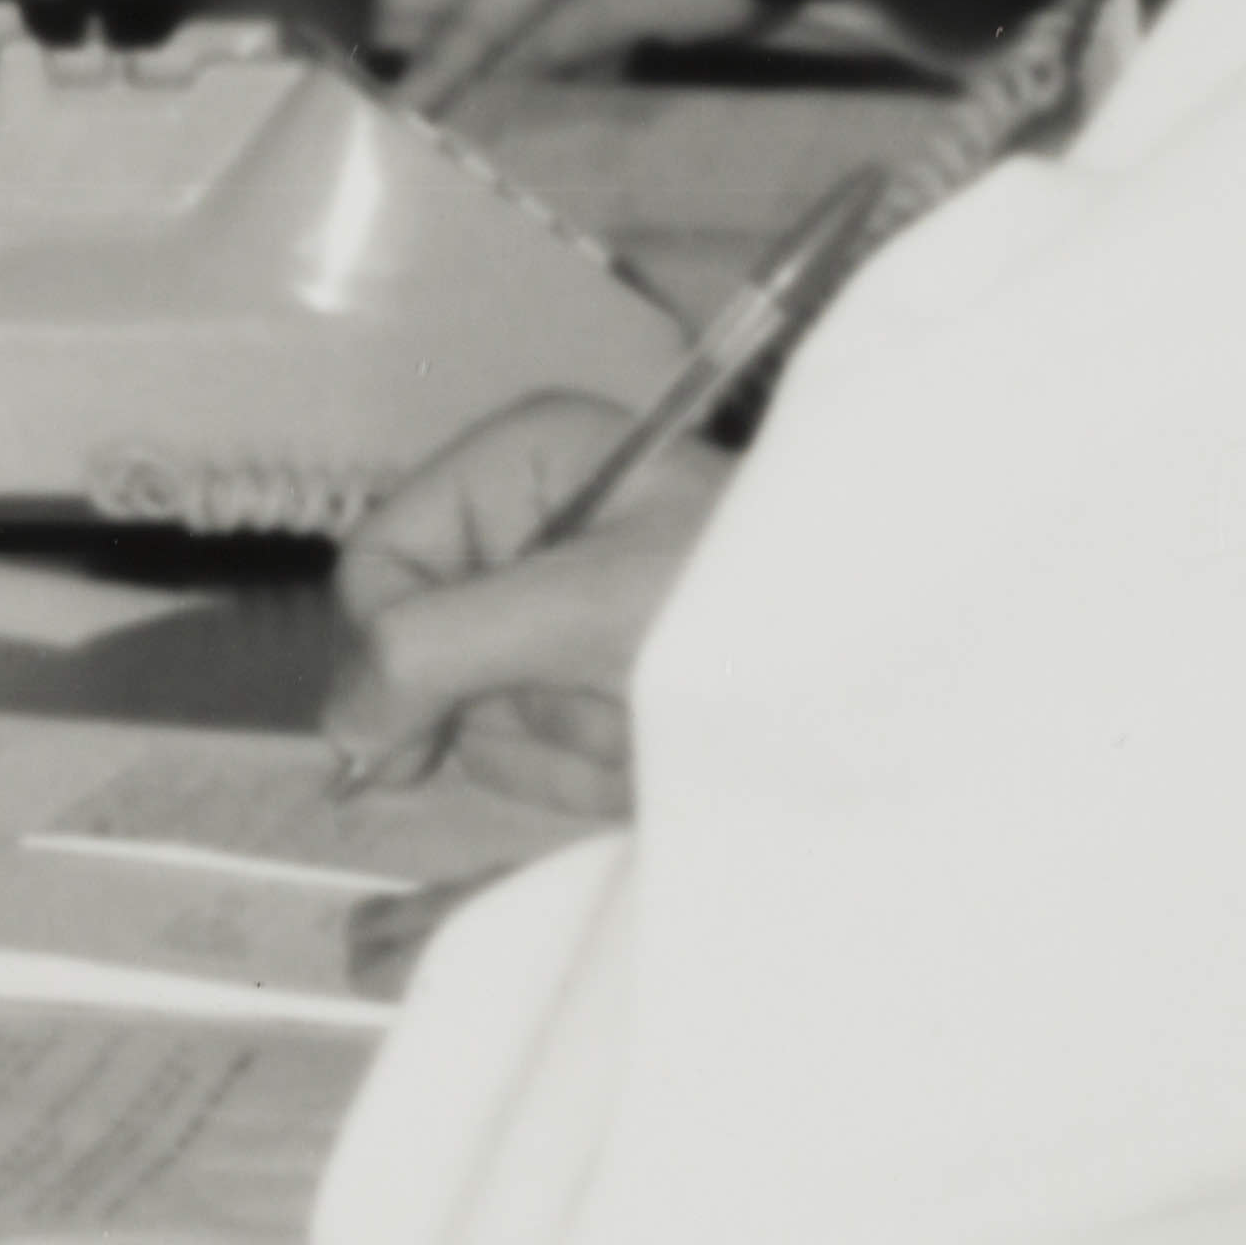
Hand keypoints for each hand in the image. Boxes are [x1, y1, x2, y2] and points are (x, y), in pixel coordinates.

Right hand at [323, 391, 721, 824]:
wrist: (904, 687)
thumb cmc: (762, 603)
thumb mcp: (592, 607)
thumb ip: (443, 647)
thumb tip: (342, 724)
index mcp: (528, 463)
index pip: (380, 559)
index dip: (385, 652)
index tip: (403, 743)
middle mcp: (537, 531)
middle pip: (425, 657)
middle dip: (517, 708)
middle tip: (608, 701)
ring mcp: (567, 619)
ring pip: (482, 724)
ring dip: (568, 752)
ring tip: (656, 722)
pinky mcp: (602, 697)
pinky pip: (541, 764)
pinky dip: (596, 781)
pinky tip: (661, 759)